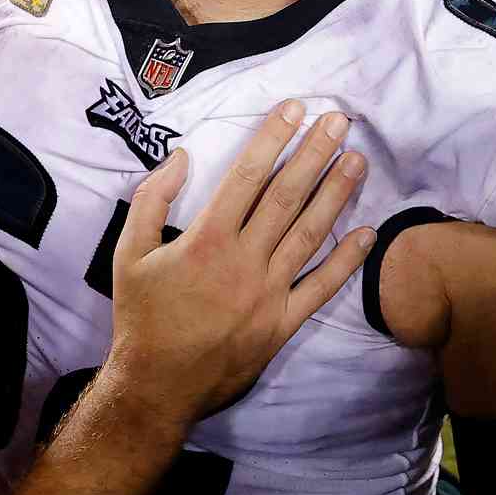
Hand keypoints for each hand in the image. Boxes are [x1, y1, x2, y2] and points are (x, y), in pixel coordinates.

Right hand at [103, 102, 372, 427]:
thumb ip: (151, 200)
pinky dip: (347, 260)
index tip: (294, 108)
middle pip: (287, 196)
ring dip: (337, 194)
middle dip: (315, 153)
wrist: (157, 386)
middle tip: (338, 121)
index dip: (272, 138)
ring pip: (310, 234)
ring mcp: (268, 294)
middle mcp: (244, 262)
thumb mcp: (128, 253)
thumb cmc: (141, 317)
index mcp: (206, 240)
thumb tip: (181, 156)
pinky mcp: (282, 323)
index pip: (247, 177)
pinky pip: (321, 287)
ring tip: (357, 159)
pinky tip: (367, 232)